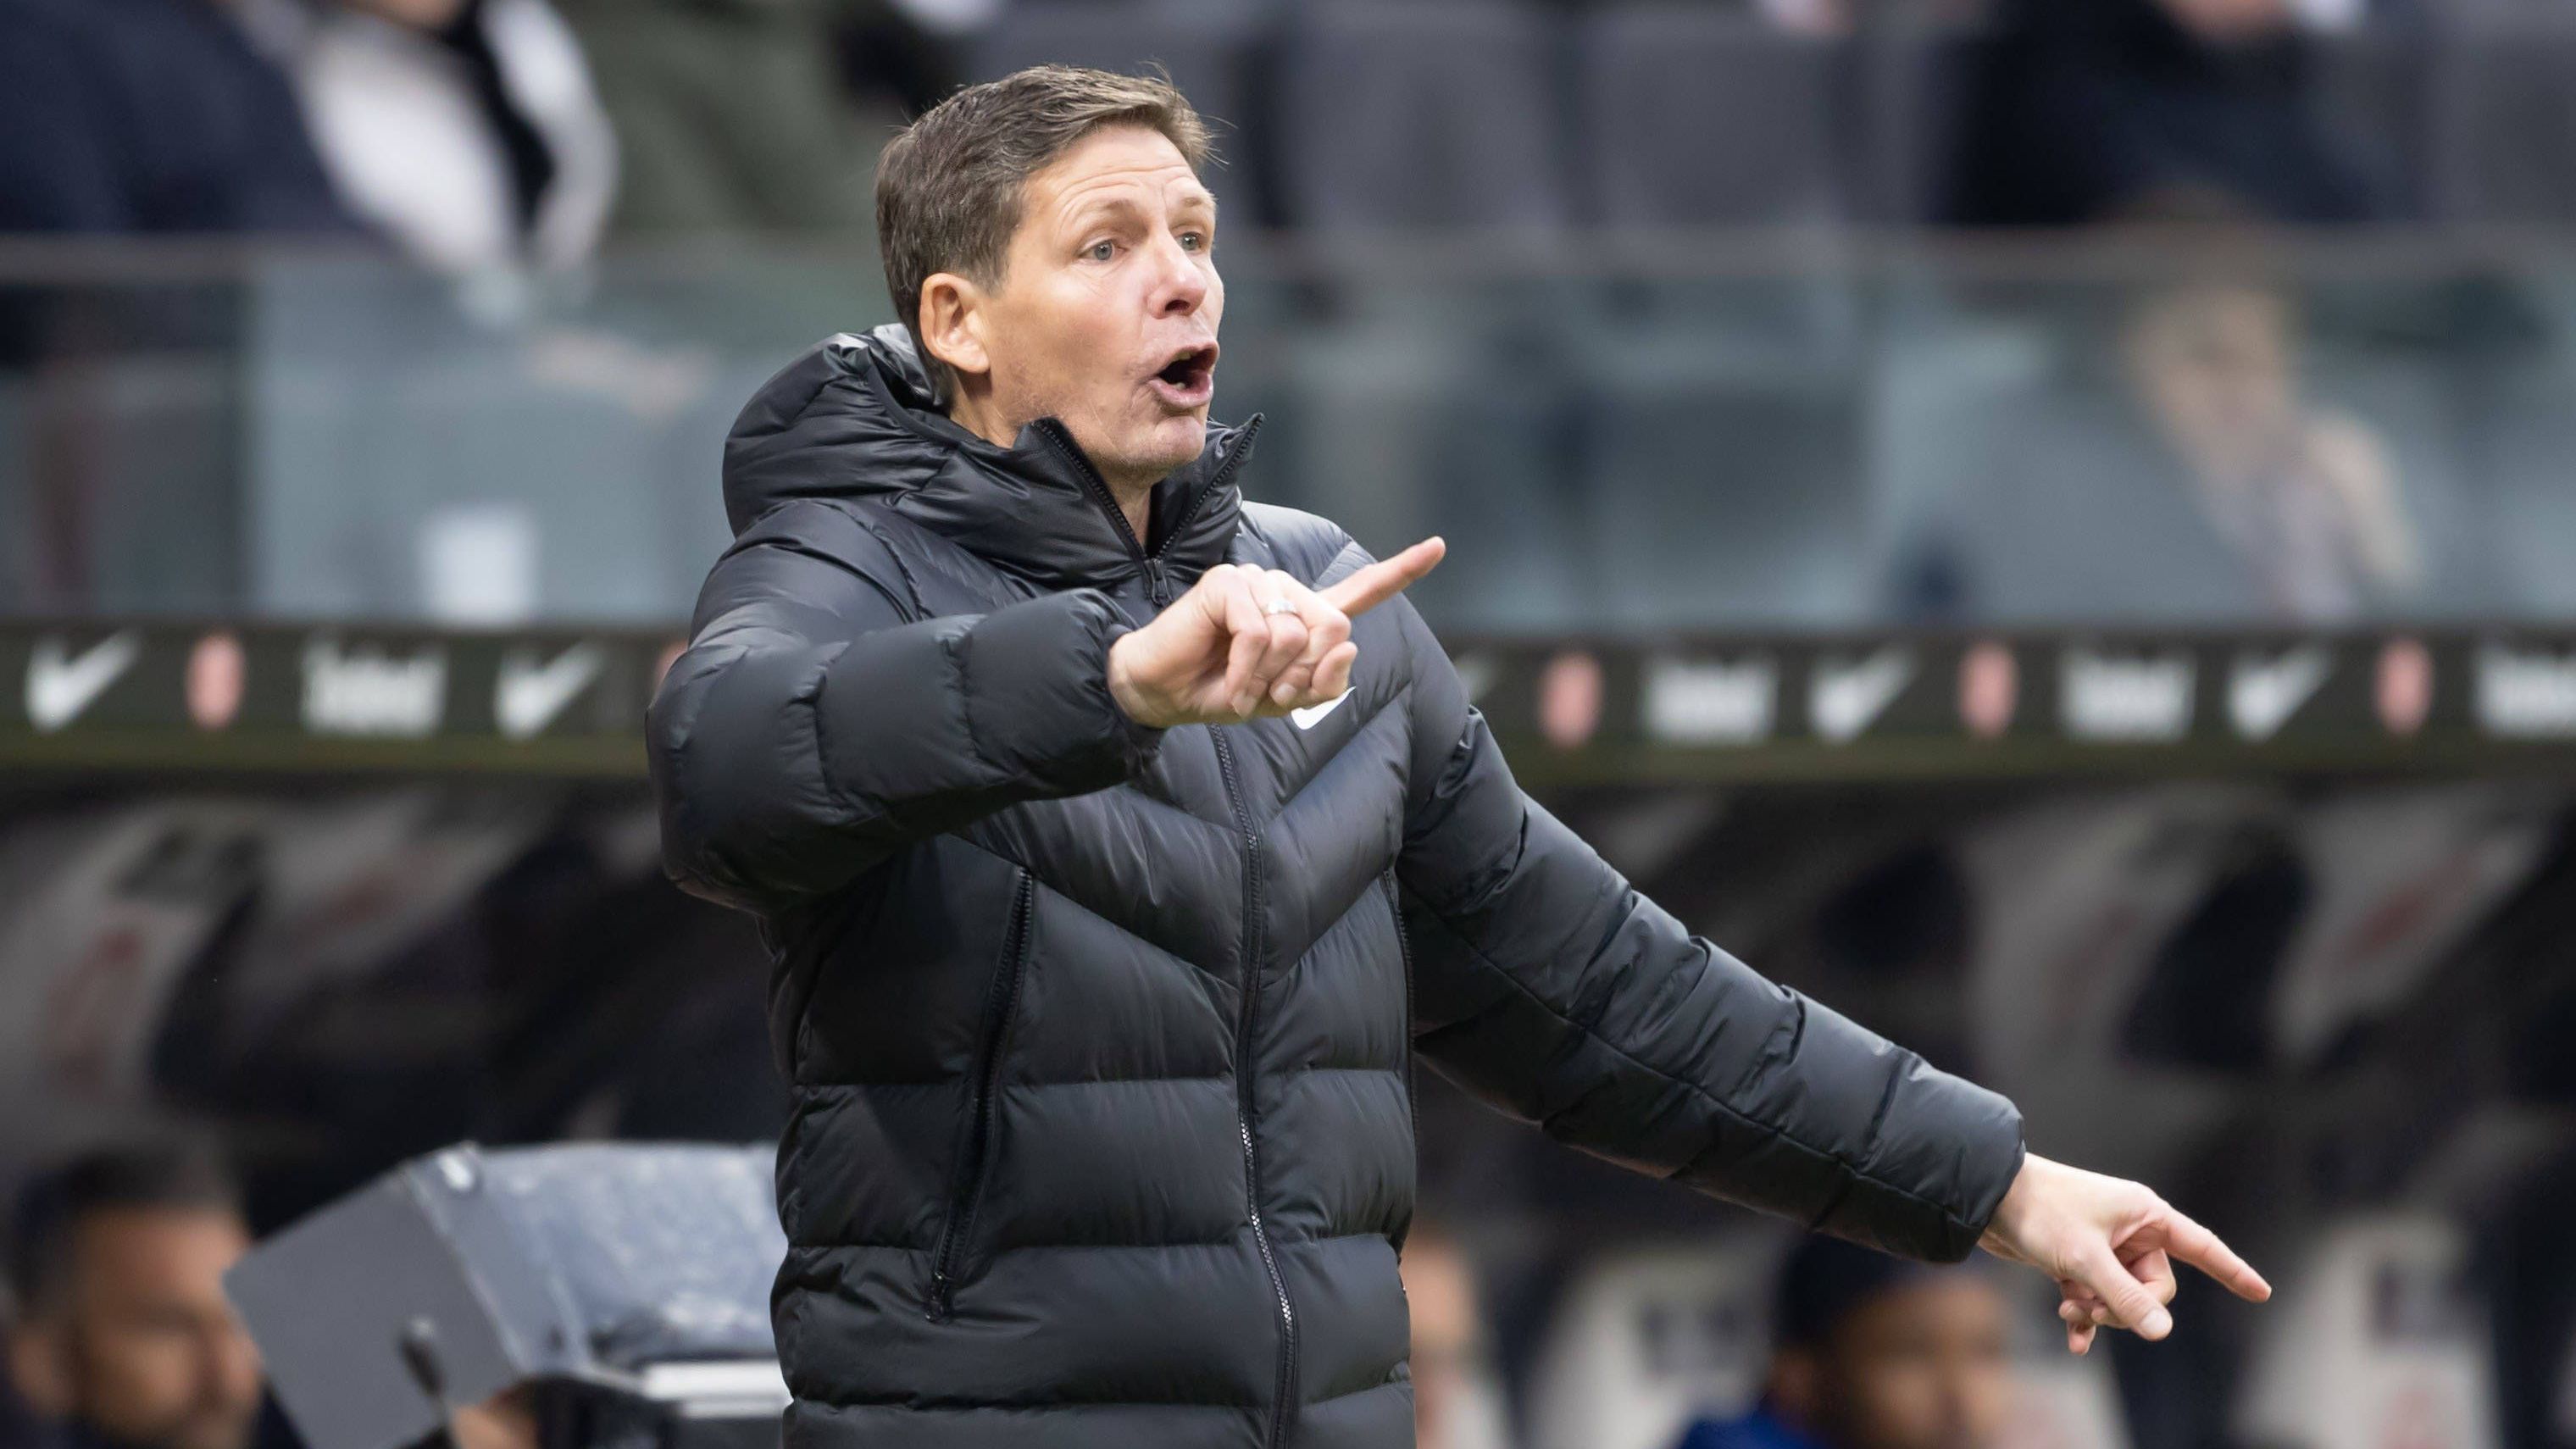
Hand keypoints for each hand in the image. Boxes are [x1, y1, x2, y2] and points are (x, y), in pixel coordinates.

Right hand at [1107, 538, 1445, 727]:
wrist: (1163, 693)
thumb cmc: (1220, 691)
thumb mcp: (1283, 700)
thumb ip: (1323, 682)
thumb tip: (1346, 650)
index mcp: (1304, 615)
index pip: (1360, 592)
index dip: (1401, 571)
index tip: (1439, 546)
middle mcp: (1285, 591)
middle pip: (1334, 627)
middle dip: (1304, 674)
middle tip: (1270, 693)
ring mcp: (1257, 582)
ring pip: (1296, 632)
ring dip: (1268, 677)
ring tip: (1241, 685)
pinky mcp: (1228, 584)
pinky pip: (1260, 634)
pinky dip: (1245, 669)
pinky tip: (1226, 677)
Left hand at [1979, 1153, 2271, 1354]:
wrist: (1986, 1197)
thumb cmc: (2040, 1213)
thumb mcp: (2085, 1259)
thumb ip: (2125, 1297)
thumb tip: (2163, 1331)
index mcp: (2146, 1214)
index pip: (2202, 1247)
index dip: (2233, 1271)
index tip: (2263, 1292)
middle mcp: (2131, 1228)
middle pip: (2156, 1286)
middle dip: (2126, 1305)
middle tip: (2091, 1306)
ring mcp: (2104, 1245)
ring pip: (2122, 1296)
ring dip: (2099, 1311)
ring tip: (2068, 1309)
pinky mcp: (2077, 1259)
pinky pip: (2097, 1297)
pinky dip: (2086, 1317)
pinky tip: (2074, 1341)